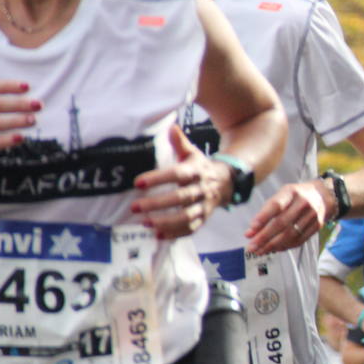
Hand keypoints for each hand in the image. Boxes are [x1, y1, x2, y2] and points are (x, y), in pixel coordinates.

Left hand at [131, 125, 230, 239]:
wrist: (228, 182)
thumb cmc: (202, 167)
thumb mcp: (193, 153)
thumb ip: (180, 143)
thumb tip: (170, 127)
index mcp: (197, 172)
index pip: (177, 175)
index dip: (158, 179)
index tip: (137, 183)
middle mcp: (202, 190)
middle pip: (181, 198)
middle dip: (157, 204)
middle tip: (135, 207)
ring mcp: (204, 206)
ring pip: (187, 217)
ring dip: (166, 222)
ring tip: (145, 223)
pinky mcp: (204, 218)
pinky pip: (191, 229)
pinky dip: (175, 234)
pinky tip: (158, 235)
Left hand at [245, 179, 328, 254]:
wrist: (324, 196)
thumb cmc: (298, 195)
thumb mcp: (283, 194)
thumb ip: (268, 210)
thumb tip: (252, 230)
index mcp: (291, 192)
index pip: (276, 205)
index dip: (262, 218)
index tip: (250, 230)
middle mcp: (303, 203)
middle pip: (282, 223)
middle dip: (264, 237)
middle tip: (252, 246)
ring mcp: (312, 215)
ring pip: (290, 234)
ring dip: (273, 245)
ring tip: (260, 250)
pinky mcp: (317, 226)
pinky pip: (299, 240)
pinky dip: (285, 246)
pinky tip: (275, 249)